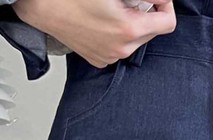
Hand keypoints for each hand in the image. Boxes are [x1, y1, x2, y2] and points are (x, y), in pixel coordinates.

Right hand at [13, 0, 175, 67]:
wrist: (44, 7)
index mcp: (129, 30)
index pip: (168, 23)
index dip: (166, 5)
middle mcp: (121, 49)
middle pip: (152, 32)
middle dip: (147, 14)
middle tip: (128, 1)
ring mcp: (110, 57)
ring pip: (136, 40)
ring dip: (132, 24)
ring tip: (113, 10)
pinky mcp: (99, 60)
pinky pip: (119, 47)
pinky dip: (117, 34)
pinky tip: (102, 22)